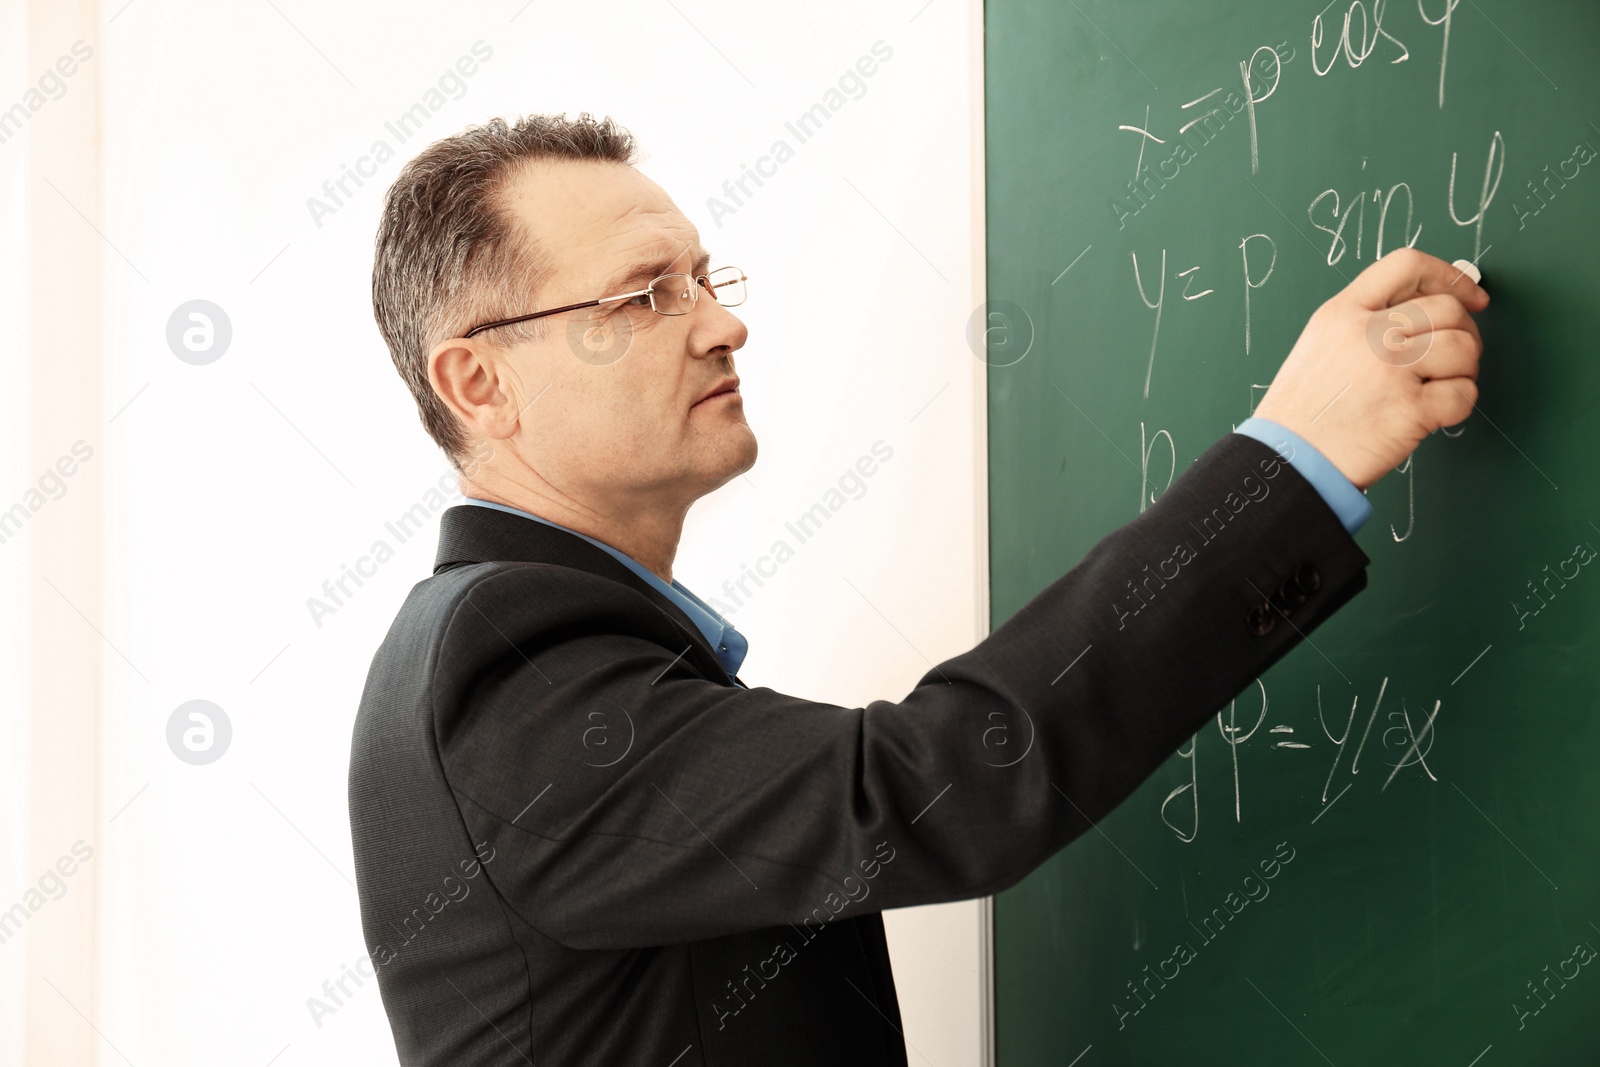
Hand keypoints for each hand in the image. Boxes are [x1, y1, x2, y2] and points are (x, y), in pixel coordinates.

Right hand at [1253, 247, 1488, 490]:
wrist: (1286, 461)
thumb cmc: (1303, 411)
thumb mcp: (1319, 345)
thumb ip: (1365, 321)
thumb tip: (1433, 308)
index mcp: (1342, 313)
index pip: (1406, 266)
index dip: (1449, 276)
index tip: (1468, 296)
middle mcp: (1368, 334)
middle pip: (1448, 309)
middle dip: (1465, 331)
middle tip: (1454, 355)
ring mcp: (1392, 370)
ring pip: (1464, 349)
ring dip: (1464, 369)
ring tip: (1439, 386)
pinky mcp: (1411, 408)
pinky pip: (1464, 394)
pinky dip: (1458, 404)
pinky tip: (1433, 414)